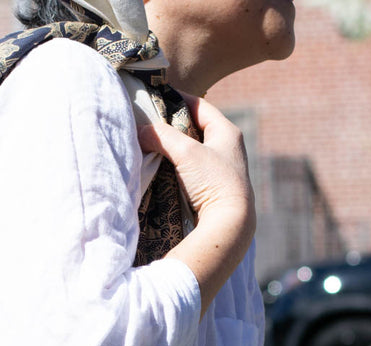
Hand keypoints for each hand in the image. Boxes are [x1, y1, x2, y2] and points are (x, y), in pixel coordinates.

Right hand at [136, 93, 255, 311]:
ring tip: (149, 144)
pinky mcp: (213, 188)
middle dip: (171, 125)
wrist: (229, 224)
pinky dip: (175, 165)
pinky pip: (190, 169)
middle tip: (148, 122)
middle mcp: (227, 148)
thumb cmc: (212, 181)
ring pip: (191, 150)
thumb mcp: (185, 151)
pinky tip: (160, 168)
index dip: (177, 99)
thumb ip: (161, 135)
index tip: (155, 96)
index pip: (199, 105)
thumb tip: (141, 130)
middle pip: (194, 128)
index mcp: (227, 132)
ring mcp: (221, 169)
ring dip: (172, 147)